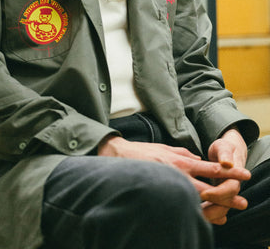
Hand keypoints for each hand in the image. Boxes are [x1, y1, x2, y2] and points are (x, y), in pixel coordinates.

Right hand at [98, 135, 250, 224]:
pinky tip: (203, 215)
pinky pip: (182, 205)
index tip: (244, 174)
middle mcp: (178, 173)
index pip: (210, 167)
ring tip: (227, 214)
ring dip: (214, 206)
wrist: (118, 156)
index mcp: (180, 161)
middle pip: (209, 188)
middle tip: (242, 201)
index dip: (229, 171)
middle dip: (227, 195)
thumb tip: (200, 160)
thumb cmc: (142, 152)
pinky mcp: (161, 193)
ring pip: (197, 200)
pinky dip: (195, 211)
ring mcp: (170, 185)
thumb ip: (184, 153)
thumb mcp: (165, 147)